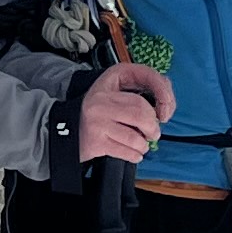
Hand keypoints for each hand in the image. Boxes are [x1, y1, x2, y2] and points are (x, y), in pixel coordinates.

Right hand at [40, 65, 155, 189]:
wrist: (64, 130)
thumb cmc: (97, 111)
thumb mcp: (116, 90)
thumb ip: (142, 89)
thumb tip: (167, 102)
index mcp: (111, 79)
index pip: (145, 77)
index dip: (164, 93)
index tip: (166, 109)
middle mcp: (102, 99)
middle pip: (142, 112)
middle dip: (153, 127)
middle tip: (152, 132)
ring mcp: (97, 121)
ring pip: (136, 137)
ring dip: (144, 144)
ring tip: (141, 143)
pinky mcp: (96, 141)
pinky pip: (127, 151)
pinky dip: (136, 155)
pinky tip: (134, 152)